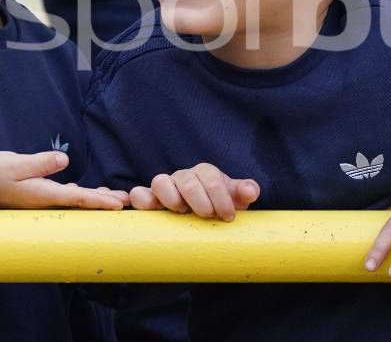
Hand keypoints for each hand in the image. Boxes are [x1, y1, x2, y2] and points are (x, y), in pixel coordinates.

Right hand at [0, 151, 127, 209]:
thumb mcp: (17, 163)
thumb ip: (41, 162)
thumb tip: (65, 160)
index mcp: (43, 195)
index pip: (78, 199)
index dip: (99, 202)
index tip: (118, 205)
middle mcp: (45, 199)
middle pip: (81, 201)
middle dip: (104, 201)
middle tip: (126, 201)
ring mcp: (40, 198)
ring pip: (73, 199)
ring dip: (93, 198)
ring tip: (112, 198)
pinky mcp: (35, 193)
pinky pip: (62, 195)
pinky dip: (77, 194)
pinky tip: (82, 192)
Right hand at [128, 163, 259, 220]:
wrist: (205, 217)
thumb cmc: (221, 206)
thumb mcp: (236, 199)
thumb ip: (245, 191)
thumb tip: (251, 191)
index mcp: (205, 173)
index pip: (211, 178)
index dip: (220, 197)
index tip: (228, 216)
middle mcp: (183, 176)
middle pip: (188, 181)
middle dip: (201, 201)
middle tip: (208, 216)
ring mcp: (165, 187)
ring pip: (160, 181)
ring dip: (171, 198)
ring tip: (181, 213)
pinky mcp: (150, 200)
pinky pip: (140, 194)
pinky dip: (140, 199)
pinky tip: (148, 210)